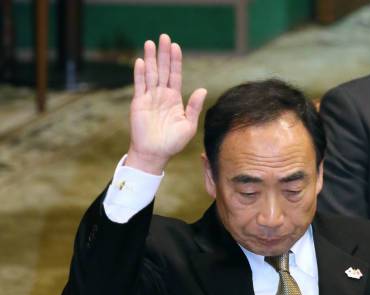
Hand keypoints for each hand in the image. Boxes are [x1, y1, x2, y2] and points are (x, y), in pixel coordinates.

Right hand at [126, 34, 206, 174]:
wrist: (155, 154)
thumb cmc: (172, 143)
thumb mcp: (188, 125)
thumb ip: (194, 107)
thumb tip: (202, 89)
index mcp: (174, 99)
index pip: (175, 75)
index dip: (175, 61)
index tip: (176, 46)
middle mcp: (161, 95)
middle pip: (163, 70)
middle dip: (163, 54)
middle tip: (164, 36)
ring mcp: (149, 98)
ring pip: (150, 74)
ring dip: (151, 58)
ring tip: (150, 43)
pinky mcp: (139, 103)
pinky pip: (140, 85)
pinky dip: (140, 73)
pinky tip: (142, 61)